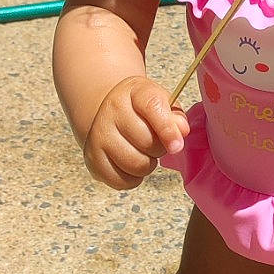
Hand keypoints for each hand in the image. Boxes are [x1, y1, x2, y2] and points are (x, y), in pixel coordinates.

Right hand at [84, 75, 189, 189]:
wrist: (110, 115)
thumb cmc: (141, 112)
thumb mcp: (162, 104)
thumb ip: (175, 117)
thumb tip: (181, 130)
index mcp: (133, 92)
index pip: (152, 107)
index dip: (167, 129)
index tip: (177, 145)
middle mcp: (111, 111)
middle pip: (147, 142)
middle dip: (159, 148)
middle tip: (154, 142)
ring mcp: (98, 135)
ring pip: (136, 165)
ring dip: (147, 165)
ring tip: (142, 152)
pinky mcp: (92, 158)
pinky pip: (121, 181)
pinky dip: (132, 178)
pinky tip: (130, 164)